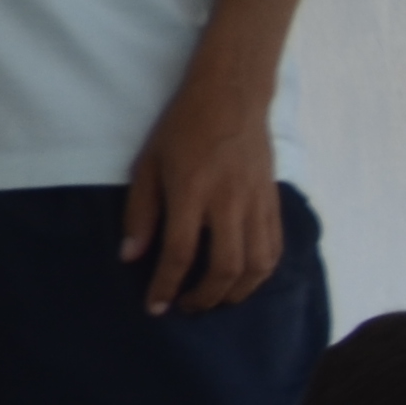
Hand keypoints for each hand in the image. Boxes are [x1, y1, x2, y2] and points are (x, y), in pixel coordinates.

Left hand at [123, 64, 286, 313]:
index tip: (155, 307)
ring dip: (237, 292)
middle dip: (205, 297)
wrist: (232, 98)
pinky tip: (244, 278)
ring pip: (256, 266)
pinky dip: (260, 273)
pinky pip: (273, 249)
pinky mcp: (272, 202)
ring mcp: (256, 204)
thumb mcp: (149, 164)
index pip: (178, 252)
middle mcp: (228, 202)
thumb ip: (141, 212)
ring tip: (218, 299)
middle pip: (224, 268)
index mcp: (191, 192)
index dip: (165, 286)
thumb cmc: (183, 127)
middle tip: (187, 306)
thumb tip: (131, 255)